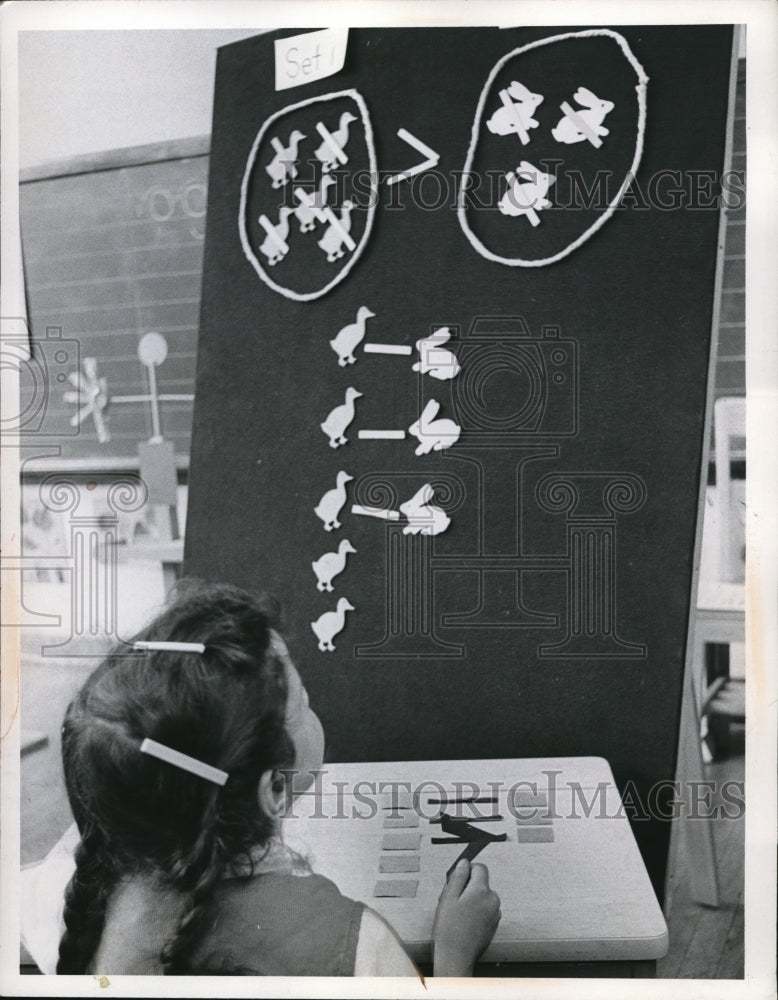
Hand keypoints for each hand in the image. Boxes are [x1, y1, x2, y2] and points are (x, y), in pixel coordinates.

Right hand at [431, 859, 500, 975]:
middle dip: (466, 887)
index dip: (467, 870)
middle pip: (481, 883)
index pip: (480, 868)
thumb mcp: (448, 897)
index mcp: (482, 891)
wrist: (456, 958)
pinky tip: (462, 922)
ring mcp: (495, 914)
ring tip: (455, 914)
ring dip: (470, 900)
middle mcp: (493, 900)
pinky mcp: (493, 925)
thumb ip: (458, 877)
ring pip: (482, 897)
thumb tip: (464, 863)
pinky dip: (475, 911)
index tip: (456, 880)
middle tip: (450, 900)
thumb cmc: (449, 930)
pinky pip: (485, 909)